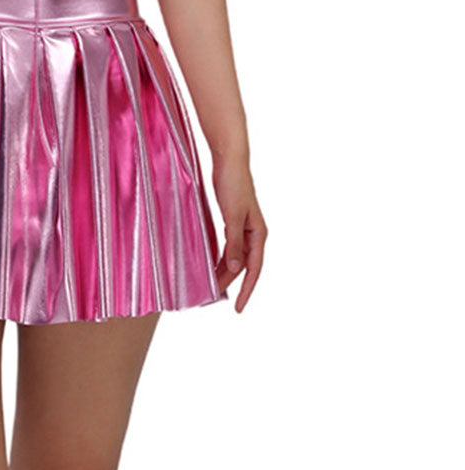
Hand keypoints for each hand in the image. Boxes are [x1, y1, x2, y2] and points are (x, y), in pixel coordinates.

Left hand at [210, 156, 266, 311]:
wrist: (229, 161)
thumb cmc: (233, 185)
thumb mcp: (233, 217)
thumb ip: (234, 243)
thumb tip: (235, 269)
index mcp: (259, 233)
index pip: (254, 269)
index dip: (246, 290)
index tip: (238, 308)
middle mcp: (253, 233)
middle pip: (243, 265)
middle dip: (230, 282)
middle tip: (215, 297)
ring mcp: (243, 227)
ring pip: (234, 256)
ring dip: (224, 270)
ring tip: (211, 285)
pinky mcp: (232, 220)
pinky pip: (228, 245)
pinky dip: (220, 256)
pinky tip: (211, 263)